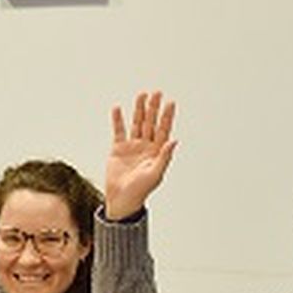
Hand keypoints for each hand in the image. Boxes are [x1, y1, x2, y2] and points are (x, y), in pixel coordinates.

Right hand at [105, 91, 177, 220]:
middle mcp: (146, 146)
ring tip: (141, 95)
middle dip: (154, 108)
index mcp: (157, 152)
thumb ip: (165, 156)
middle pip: (150, 123)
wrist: (122, 199)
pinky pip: (118, 131)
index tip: (170, 103)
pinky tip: (118, 109)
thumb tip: (174, 140)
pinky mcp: (118, 149)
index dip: (167, 116)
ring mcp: (132, 146)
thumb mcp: (155, 173)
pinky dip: (118, 120)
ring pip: (136, 123)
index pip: (163, 129)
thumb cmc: (141, 190)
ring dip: (139, 110)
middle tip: (157, 93)